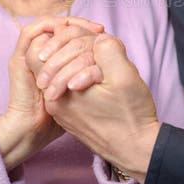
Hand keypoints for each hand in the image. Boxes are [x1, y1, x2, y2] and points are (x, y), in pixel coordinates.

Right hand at [0, 16, 101, 170]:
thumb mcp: (84, 92)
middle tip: (98, 28)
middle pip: (59, 25)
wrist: (33, 129)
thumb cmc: (62, 117)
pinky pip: (29, 32)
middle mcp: (42, 55)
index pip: (69, 33)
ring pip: (45, 24)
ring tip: (84, 30)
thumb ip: (91, 74)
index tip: (103, 32)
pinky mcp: (19, 58)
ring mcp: (28, 55)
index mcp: (57, 62)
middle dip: (79, 23)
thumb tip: (108, 54)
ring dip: (65, 24)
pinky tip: (65, 31)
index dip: (85, 29)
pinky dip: (48, 27)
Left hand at [44, 33, 160, 183]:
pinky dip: (82, 74)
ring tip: (100, 62)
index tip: (92, 35)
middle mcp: (53, 102)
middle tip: (95, 44)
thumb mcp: (124, 74)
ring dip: (79, 60)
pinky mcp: (71, 115)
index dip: (68, 34)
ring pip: (60, 71)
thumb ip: (106, 48)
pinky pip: (68, 86)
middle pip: (50, 59)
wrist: (135, 150)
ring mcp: (61, 109)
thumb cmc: (130, 116)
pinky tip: (100, 78)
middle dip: (73, 45)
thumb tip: (96, 37)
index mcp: (57, 92)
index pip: (48, 49)